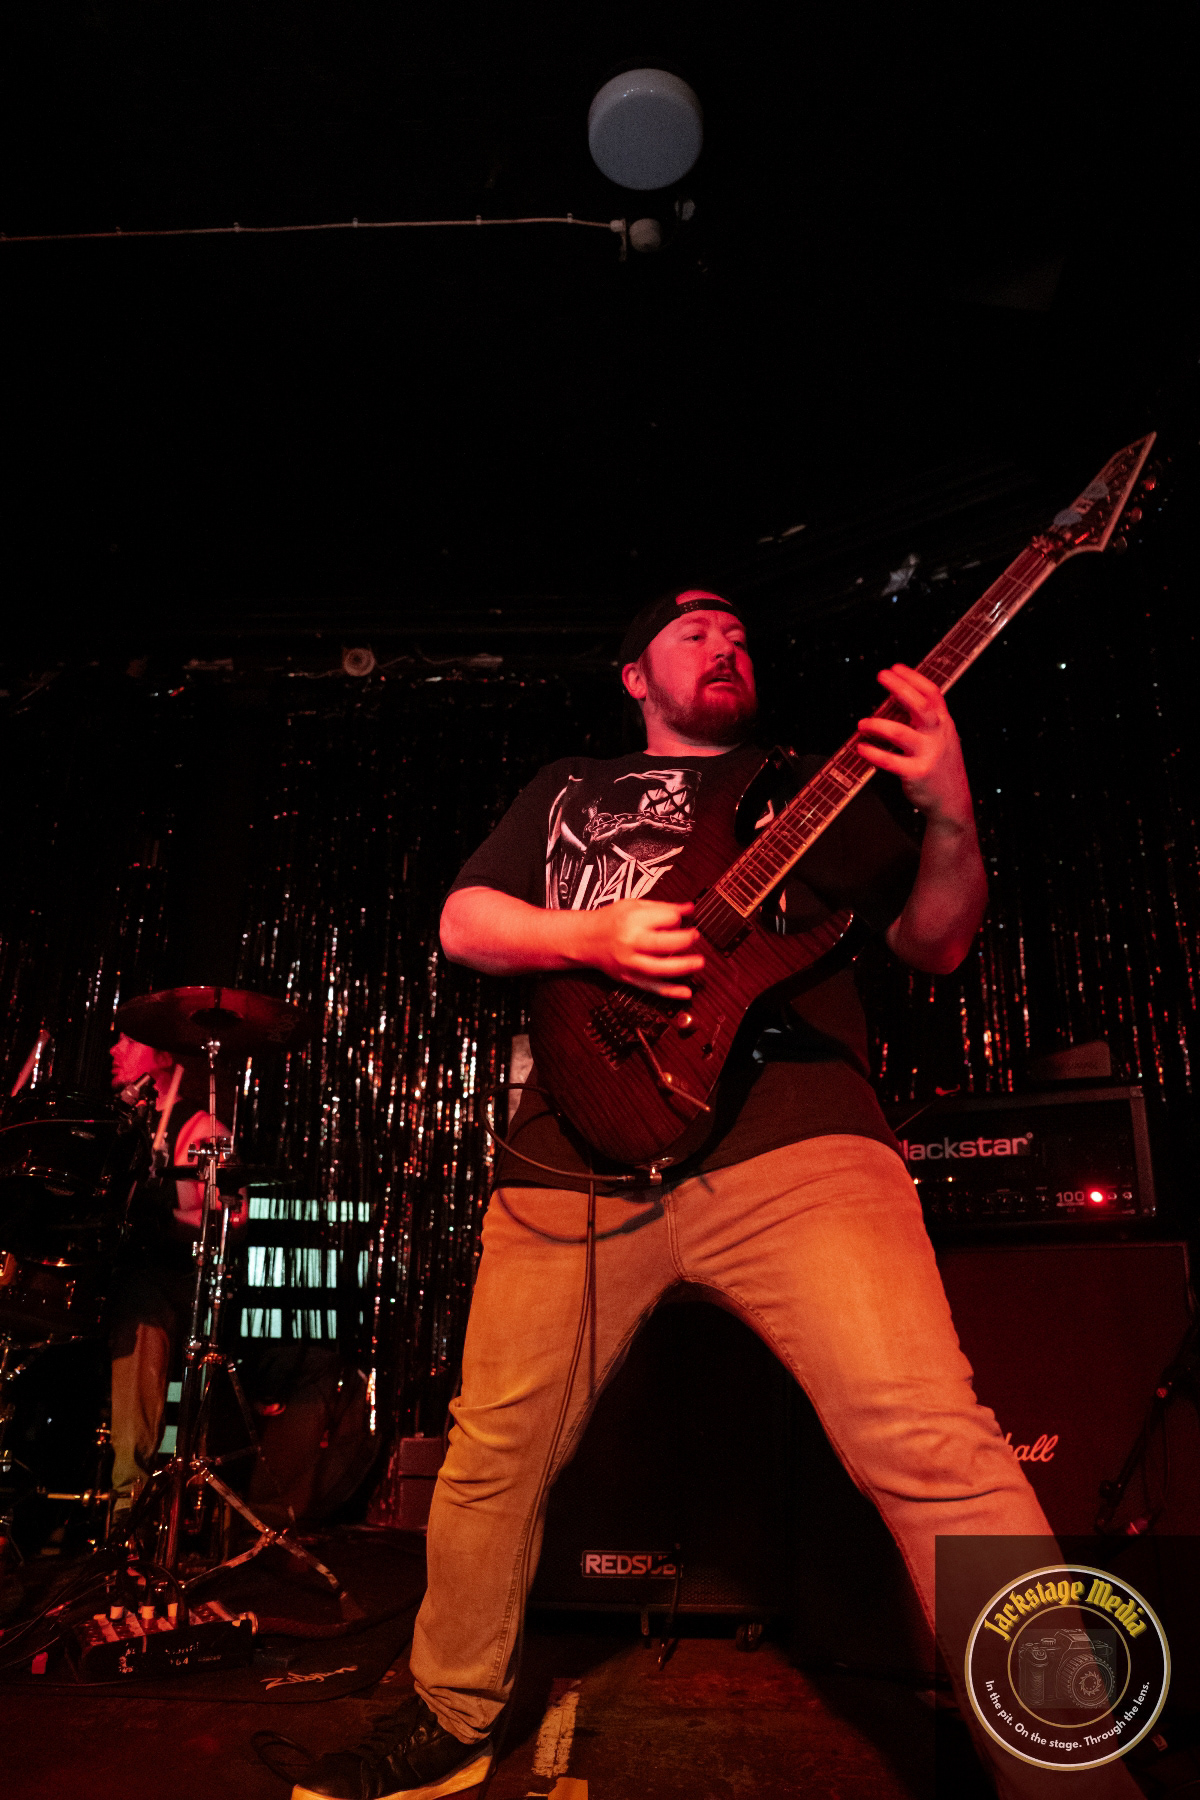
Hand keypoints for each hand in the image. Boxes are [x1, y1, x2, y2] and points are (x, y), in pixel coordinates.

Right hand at [579, 897, 704, 999]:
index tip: (679, 919)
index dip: (677, 919)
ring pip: (660, 968)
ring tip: (699, 962)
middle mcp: (631, 943)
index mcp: (633, 920)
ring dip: (684, 967)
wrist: (586, 939)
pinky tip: (686, 992)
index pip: (666, 920)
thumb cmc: (611, 920)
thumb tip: (689, 909)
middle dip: (685, 940)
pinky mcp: (630, 978)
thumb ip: (663, 908)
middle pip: (664, 944)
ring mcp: (630, 963)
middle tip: (695, 937)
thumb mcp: (634, 905)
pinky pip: (652, 987)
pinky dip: (670, 991)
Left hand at [856, 664, 972, 824]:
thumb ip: (926, 720)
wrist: (953, 802)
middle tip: (881, 676)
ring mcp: (928, 755)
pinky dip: (873, 753)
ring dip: (877, 725)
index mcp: (943, 724)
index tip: (895, 668)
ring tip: (862, 724)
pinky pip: (890, 761)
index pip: (932, 693)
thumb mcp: (941, 738)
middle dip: (900, 687)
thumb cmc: (941, 768)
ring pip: (900, 733)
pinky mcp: (916, 774)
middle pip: (920, 705)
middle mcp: (938, 736)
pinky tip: (861, 748)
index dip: (914, 678)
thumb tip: (898, 699)